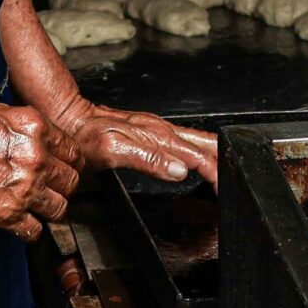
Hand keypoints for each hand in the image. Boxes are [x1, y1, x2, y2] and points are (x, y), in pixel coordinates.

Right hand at [0, 104, 79, 241]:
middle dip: (62, 185)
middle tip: (49, 187)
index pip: (74, 152)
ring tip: (36, 205)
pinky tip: (20, 220)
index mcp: (35, 128)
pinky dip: (29, 229)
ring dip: (49, 208)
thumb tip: (43, 140)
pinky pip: (35, 231)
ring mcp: (23, 188)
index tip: (64, 167)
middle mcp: (35, 158)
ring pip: (60, 208)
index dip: (69, 161)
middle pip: (72, 181)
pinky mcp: (6, 214)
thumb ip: (27, 128)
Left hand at [44, 93, 218, 186]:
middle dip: (226, 161)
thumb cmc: (85, 135)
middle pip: (206, 144)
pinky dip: (200, 150)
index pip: (199, 156)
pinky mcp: (151, 131)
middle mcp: (161, 130)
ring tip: (231, 171)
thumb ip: (147, 159)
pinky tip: (201, 159)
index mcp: (158, 136)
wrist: (68, 117)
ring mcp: (158, 129)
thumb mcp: (113, 150)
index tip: (226, 189)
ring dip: (217, 155)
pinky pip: (185, 140)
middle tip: (238, 182)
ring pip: (198, 141)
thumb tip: (180, 169)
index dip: (216, 173)